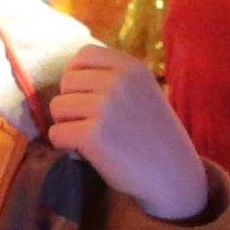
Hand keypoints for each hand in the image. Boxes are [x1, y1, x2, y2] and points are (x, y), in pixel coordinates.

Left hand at [36, 40, 215, 221]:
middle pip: (66, 81)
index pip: (84, 55)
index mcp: (131, 67)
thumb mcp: (142, 91)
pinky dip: (65, 145)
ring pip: (57, 107)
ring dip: (67, 124)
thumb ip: (112, 77)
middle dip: (72, 103)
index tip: (85, 95)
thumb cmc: (153, 134)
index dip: (77, 75)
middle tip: (90, 123)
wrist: (172, 174)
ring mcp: (104, 107)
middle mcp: (118, 81)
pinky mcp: (92, 135)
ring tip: (89, 137)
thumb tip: (68, 72)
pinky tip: (85, 152)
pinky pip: (56, 133)